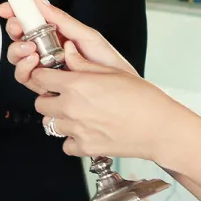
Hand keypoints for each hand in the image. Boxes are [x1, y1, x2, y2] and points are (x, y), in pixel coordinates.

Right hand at [0, 0, 135, 93]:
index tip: (6, 7)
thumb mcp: (88, 37)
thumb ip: (63, 20)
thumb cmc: (110, 65)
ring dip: (17, 51)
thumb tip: (40, 0)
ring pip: (18, 60)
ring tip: (31, 48)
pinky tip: (34, 62)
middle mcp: (46, 53)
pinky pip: (26, 78)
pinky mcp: (45, 88)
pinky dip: (24, 68)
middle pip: (18, 40)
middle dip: (14, 31)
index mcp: (56, 37)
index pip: (29, 22)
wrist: (123, 93)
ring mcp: (45, 71)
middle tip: (20, 28)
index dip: (14, 13)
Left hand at [29, 61, 192, 163]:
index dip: (45, 75)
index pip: (40, 77)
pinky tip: (86, 132)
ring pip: (50, 124)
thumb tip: (68, 52)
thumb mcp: (112, 72)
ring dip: (60, 118)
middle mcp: (71, 107)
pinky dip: (72, 140)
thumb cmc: (143, 98)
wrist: (160, 129)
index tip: (50, 77)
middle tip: (65, 96)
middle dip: (49, 98)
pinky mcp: (84, 148)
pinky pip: (65, 145)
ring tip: (79, 115)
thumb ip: (83, 64)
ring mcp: (76, 130)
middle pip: (40, 102)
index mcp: (76, 85)